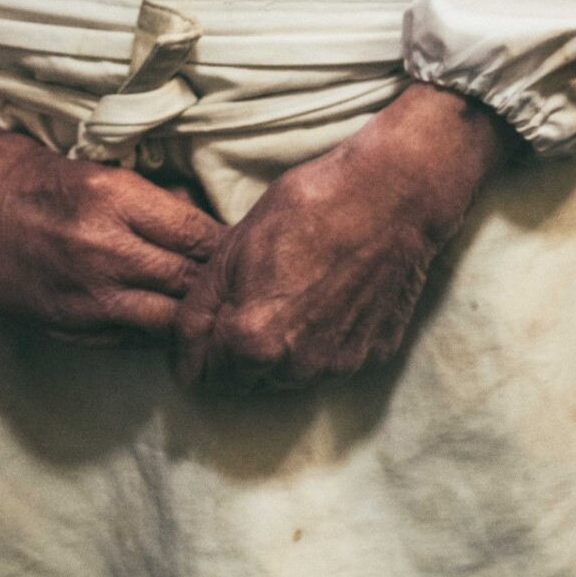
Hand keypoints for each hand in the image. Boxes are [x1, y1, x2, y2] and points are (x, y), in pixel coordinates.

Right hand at [0, 0, 222, 348]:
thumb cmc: (26, 171)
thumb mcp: (96, 169)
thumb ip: (150, 199)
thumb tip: (205, 220)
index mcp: (115, 197)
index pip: (202, 235)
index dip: (230, 248)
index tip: (245, 248)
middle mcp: (104, 249)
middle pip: (192, 282)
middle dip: (219, 286)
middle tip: (241, 287)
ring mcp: (85, 294)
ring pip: (167, 320)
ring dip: (189, 315)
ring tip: (211, 312)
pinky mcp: (66, 323)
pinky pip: (130, 339)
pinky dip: (150, 331)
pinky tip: (162, 322)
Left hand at [172, 82, 509, 390]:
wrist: (391, 196)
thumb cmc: (310, 207)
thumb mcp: (234, 245)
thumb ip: (202, 304)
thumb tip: (184, 341)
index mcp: (251, 342)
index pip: (197, 375)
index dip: (192, 346)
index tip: (202, 321)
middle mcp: (294, 369)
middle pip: (242, 380)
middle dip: (233, 350)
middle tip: (245, 297)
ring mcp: (337, 367)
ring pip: (285, 375)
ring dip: (277, 349)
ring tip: (289, 294)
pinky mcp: (371, 356)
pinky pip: (328, 362)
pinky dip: (319, 341)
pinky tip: (326, 298)